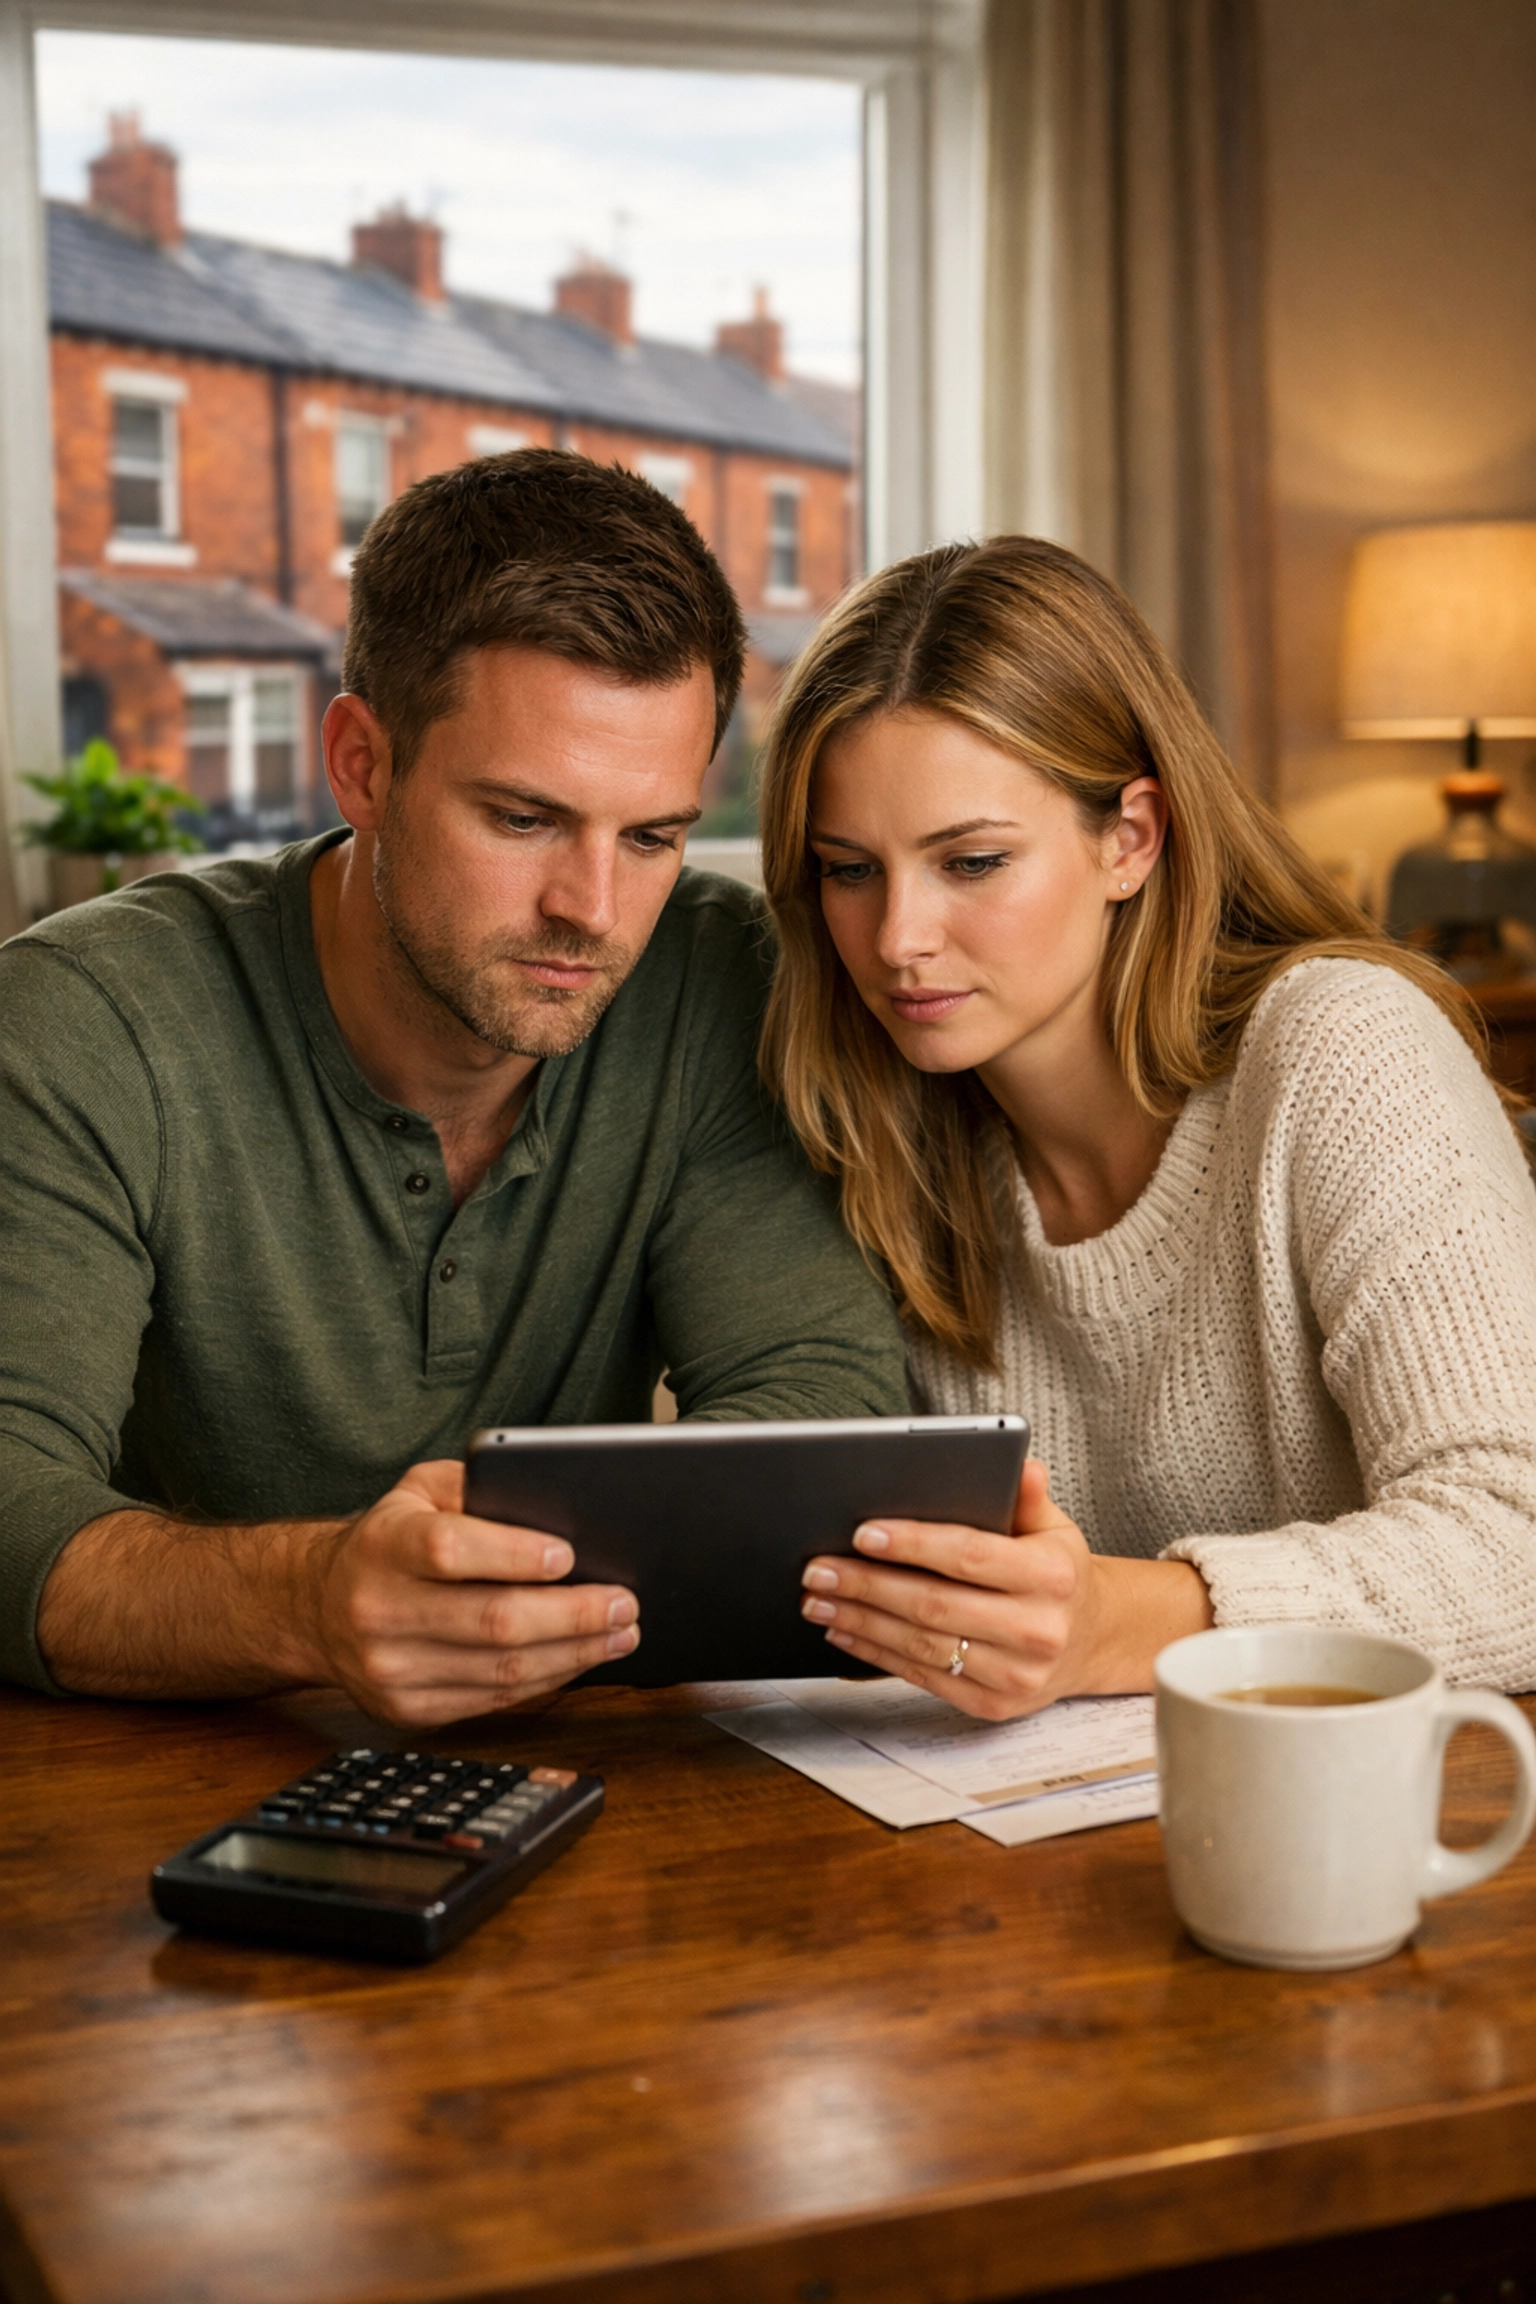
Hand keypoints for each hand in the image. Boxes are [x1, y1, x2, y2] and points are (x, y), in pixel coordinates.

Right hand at [301, 1459, 638, 1726]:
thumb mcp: (419, 1491)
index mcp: (383, 1545)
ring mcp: (392, 1669)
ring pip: (501, 1668)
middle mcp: (380, 1610)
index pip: (451, 1551)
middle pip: (492, 1620)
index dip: (515, 1555)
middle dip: (573, 1614)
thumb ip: (478, 1487)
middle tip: (624, 1601)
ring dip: (575, 1653)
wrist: (320, 1608)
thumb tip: (555, 1507)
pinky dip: (547, 1680)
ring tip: (620, 1633)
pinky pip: (493, 1699)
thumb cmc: (391, 1540)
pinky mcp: (407, 1709)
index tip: (570, 1554)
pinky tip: (579, 1659)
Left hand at [800, 1459, 1210, 1717]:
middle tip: (818, 1568)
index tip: (862, 1533)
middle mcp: (1039, 1630)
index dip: (912, 1544)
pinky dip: (877, 1654)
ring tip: (818, 1599)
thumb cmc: (1056, 1572)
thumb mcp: (1053, 1526)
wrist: (1090, 1639)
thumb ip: (1027, 1496)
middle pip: (934, 1605)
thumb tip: (1021, 1462)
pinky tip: (845, 1630)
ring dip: (861, 1621)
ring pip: (922, 1646)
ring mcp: (1016, 1675)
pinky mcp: (993, 1706)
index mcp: (1053, 1576)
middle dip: (867, 1585)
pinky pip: (924, 1678)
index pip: (970, 1556)